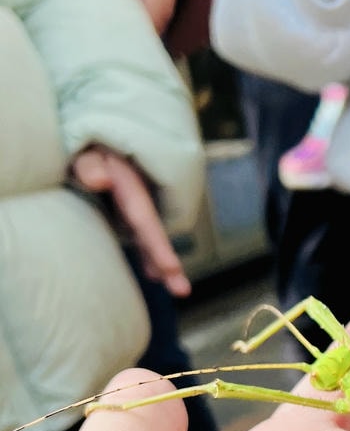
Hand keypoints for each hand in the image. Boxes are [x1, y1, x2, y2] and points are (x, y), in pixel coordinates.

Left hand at [70, 144, 190, 296]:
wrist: (100, 139)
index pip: (144, 220)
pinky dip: (148, 254)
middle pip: (153, 235)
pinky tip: (152, 273)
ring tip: (174, 288)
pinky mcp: (126, 213)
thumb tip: (100, 180)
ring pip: (148, 239)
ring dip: (159, 262)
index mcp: (130, 186)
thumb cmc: (90, 147)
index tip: (171, 268)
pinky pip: (140, 236)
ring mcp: (133, 208)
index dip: (157, 246)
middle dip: (167, 263)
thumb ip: (90, 165)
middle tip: (182, 290)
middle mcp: (137, 200)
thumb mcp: (87, 151)